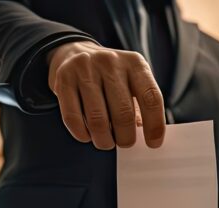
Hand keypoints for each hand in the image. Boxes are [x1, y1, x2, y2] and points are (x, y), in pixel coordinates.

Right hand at [47, 40, 166, 149]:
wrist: (73, 53)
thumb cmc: (109, 76)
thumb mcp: (131, 81)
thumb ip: (140, 106)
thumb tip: (146, 138)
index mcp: (135, 63)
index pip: (151, 98)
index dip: (154, 125)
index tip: (153, 144)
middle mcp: (110, 62)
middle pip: (124, 113)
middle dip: (126, 138)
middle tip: (124, 143)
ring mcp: (85, 69)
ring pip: (98, 120)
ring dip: (104, 140)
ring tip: (106, 142)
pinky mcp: (63, 79)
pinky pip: (73, 118)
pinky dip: (82, 134)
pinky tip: (87, 135)